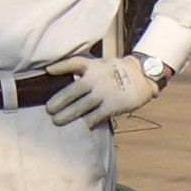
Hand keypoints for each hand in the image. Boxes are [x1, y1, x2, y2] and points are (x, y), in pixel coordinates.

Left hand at [43, 53, 159, 125]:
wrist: (142, 77)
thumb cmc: (116, 71)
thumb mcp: (101, 63)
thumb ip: (84, 68)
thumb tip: (59, 72)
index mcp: (93, 66)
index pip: (74, 63)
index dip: (60, 66)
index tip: (48, 71)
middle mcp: (97, 79)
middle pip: (74, 90)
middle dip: (60, 100)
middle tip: (49, 109)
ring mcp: (104, 93)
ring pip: (82, 106)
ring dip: (68, 114)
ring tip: (57, 121)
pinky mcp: (112, 106)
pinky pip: (96, 116)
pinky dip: (86, 122)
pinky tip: (78, 127)